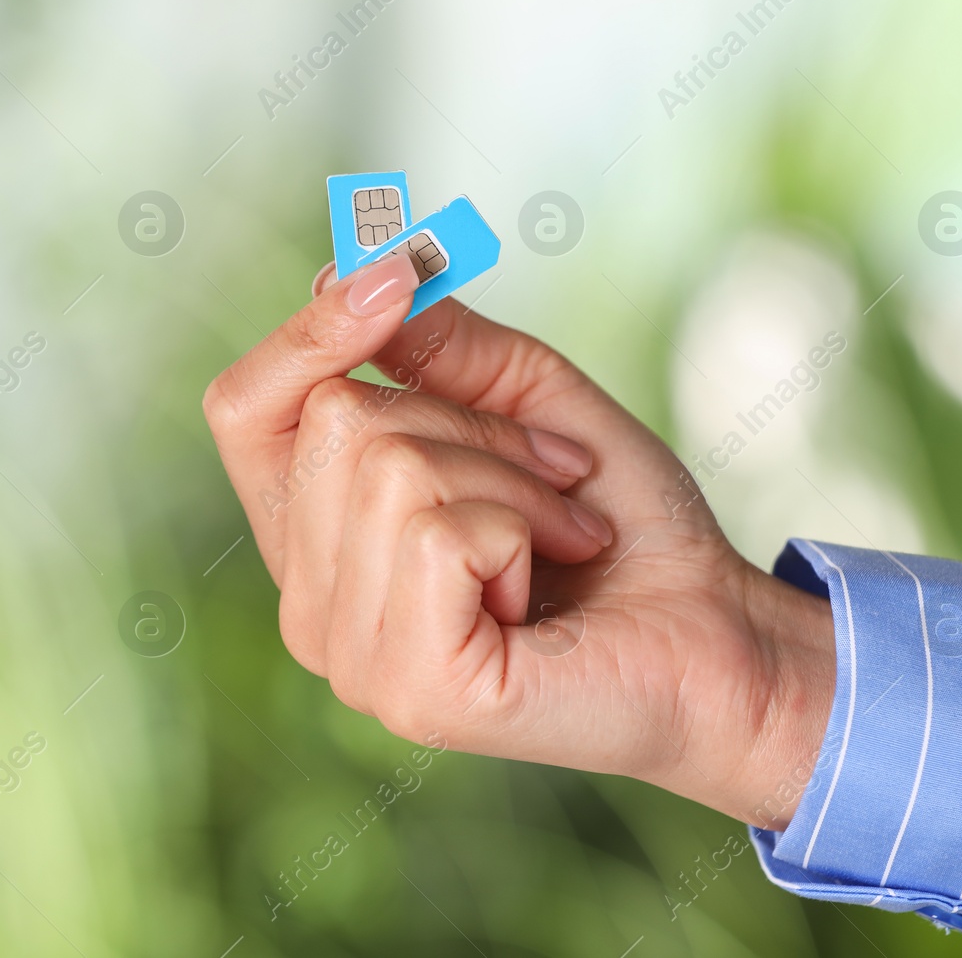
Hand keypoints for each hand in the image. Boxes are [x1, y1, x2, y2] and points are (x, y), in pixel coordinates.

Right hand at [203, 253, 835, 825]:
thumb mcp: (525, 400)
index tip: (392, 274)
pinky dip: (522, 527)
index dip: (304, 333)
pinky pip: (436, 533)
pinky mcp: (415, 689)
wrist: (718, 631)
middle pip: (335, 420)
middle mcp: (311, 608)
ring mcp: (355, 660)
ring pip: (389, 471)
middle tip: (556, 475)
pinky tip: (548, 582)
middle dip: (471, 422)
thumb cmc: (621, 522)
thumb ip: (435, 345)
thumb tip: (345, 271)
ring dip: (512, 479)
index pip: (243, 411)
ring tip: (562, 534)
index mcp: (318, 540)